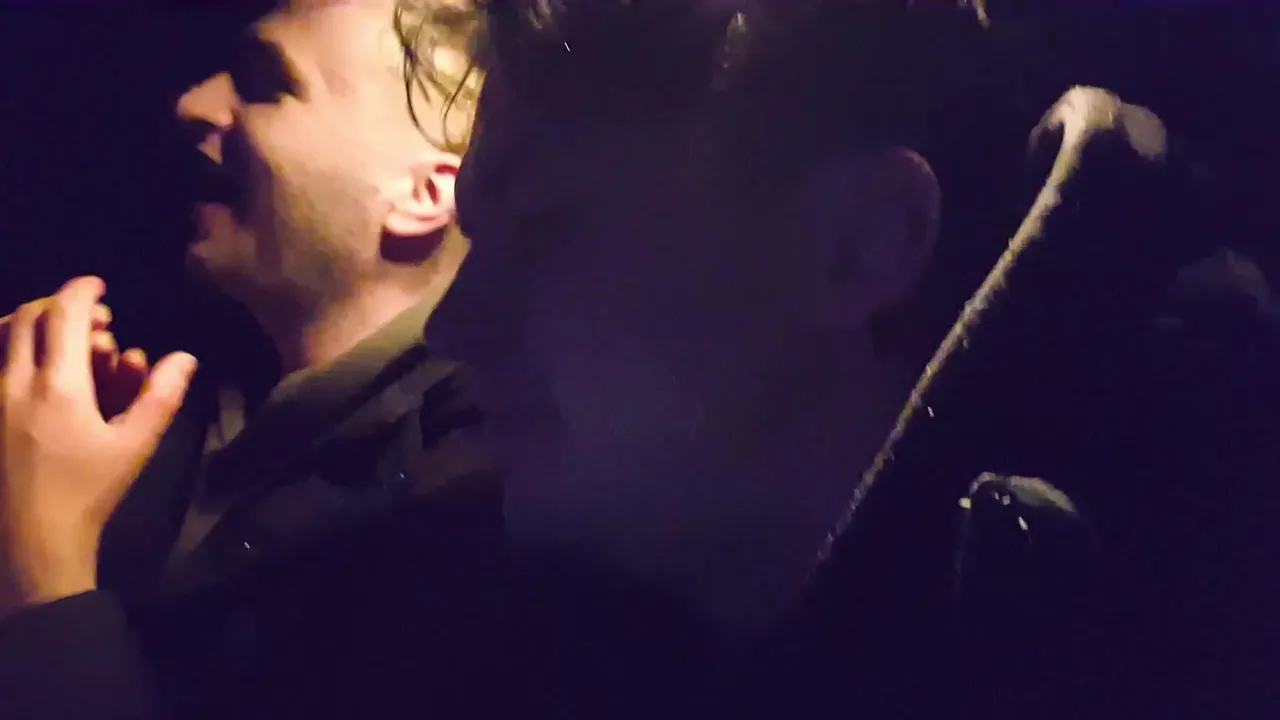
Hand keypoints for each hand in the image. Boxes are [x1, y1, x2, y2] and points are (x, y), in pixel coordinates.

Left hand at [0, 277, 196, 614]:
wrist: (30, 541)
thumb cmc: (88, 493)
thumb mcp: (135, 446)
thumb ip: (161, 396)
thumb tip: (185, 357)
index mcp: (58, 385)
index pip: (65, 314)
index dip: (83, 291)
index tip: (100, 286)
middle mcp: (14, 382)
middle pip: (26, 317)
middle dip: (58, 306)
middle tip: (90, 319)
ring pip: (1, 338)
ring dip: (29, 325)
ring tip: (59, 340)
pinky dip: (11, 352)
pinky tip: (31, 370)